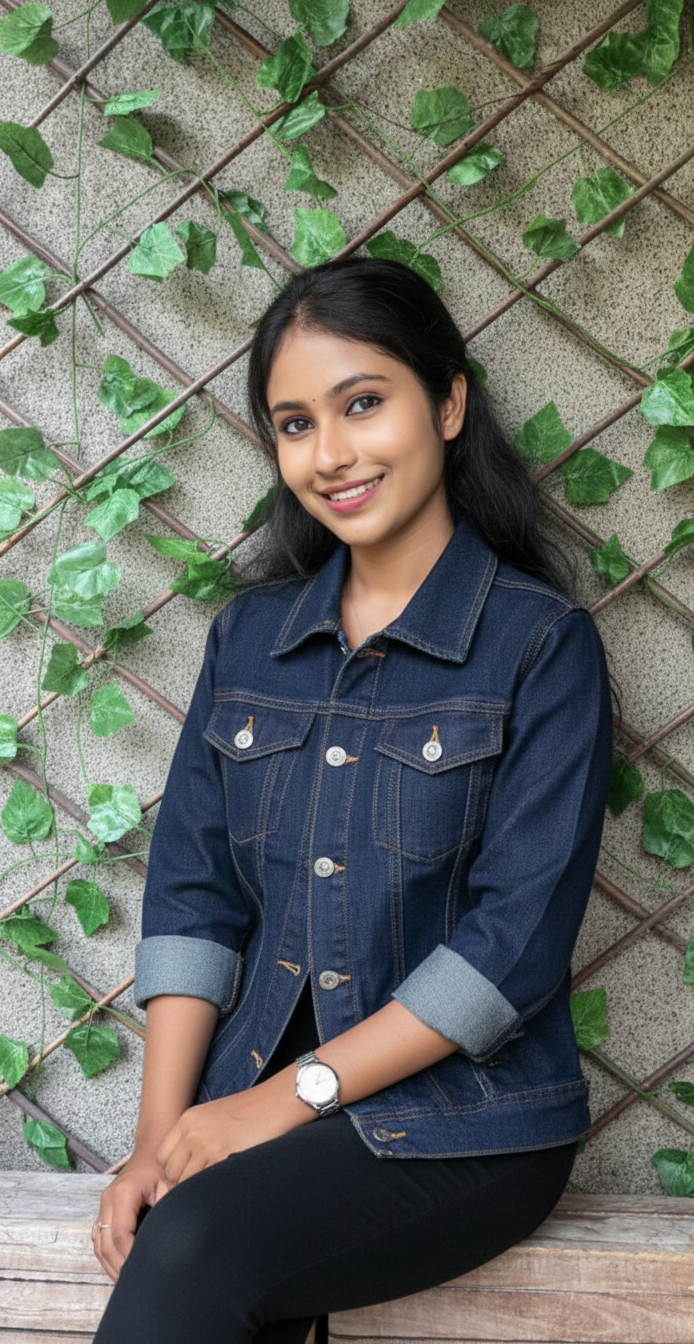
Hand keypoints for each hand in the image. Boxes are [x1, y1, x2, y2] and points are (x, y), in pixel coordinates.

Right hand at [91, 1147, 164, 1281]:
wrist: (154, 1142)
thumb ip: (167, 1206)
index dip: (130, 1258)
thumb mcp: (169, 1182)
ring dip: (111, 1265)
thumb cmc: (163, 1163)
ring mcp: (104, 1205)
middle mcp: (108, 1200)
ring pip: (99, 1244)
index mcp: (122, 1194)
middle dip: (119, 1268)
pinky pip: (100, 1238)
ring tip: (127, 1282)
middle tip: (135, 1286)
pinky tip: (122, 1266)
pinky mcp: (106, 1209)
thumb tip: (165, 1236)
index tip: (143, 1274)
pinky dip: (108, 1255)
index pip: (120, 1236)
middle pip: (105, 1245)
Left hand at [156, 1068, 312, 1186]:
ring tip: (215, 1188)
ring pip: (186, 1184)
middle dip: (182, 1185)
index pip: (162, 1157)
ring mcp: (207, 1145)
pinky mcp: (224, 1157)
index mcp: (188, 1119)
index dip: (173, 1172)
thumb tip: (187, 1168)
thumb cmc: (254, 1110)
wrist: (280, 1100)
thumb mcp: (215, 1116)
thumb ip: (196, 1137)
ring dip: (198, 1190)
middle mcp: (193, 1131)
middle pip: (171, 1174)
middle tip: (202, 1187)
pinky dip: (213, 1190)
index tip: (187, 1177)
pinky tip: (226, 1185)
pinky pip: (206, 1185)